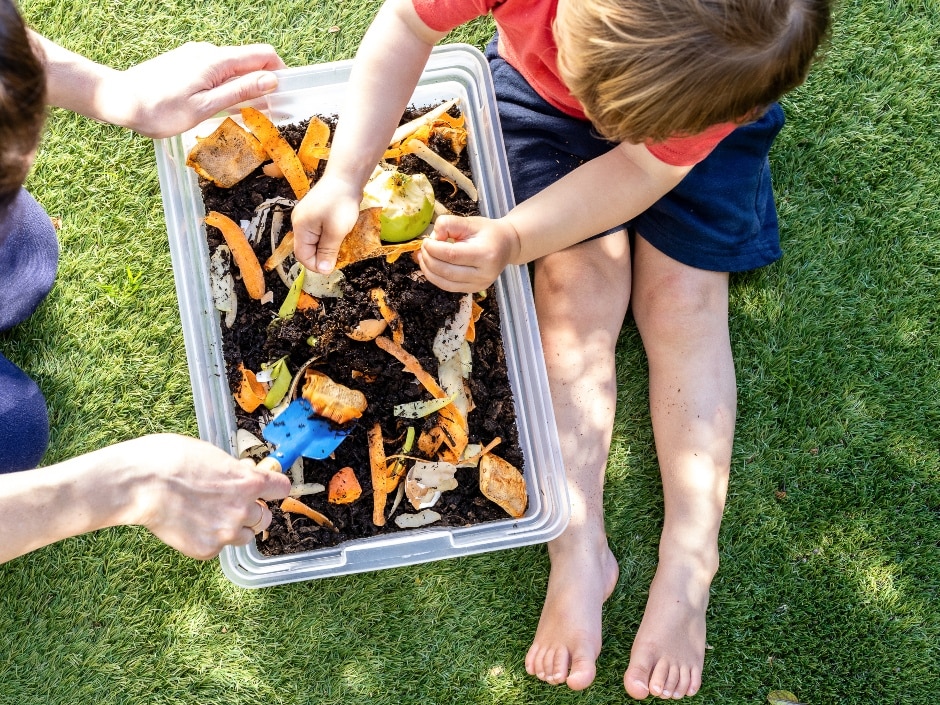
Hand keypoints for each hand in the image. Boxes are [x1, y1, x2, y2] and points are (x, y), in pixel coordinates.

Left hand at [100, 42, 285, 137]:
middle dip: (263, 83)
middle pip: (249, 61)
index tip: (283, 97)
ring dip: (244, 87)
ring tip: (240, 114)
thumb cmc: (160, 110)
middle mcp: (208, 52)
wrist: (118, 100)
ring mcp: (196, 56)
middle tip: (264, 114)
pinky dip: (226, 87)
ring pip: (233, 68)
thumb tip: (271, 80)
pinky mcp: (186, 63)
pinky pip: (216, 72)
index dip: (279, 73)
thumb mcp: (205, 106)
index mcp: (216, 61)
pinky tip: (218, 107)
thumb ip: (239, 92)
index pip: (263, 55)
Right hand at [129, 434, 290, 559]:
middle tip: (232, 504)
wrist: (141, 483)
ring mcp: (226, 533)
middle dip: (252, 511)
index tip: (267, 490)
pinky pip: (218, 547)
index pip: (281, 490)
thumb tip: (246, 473)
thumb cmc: (172, 459)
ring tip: (209, 517)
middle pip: (265, 518)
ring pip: (245, 537)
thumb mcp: (214, 455)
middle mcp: (243, 509)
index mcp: (249, 482)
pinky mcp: (207, 550)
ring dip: (235, 529)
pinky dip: (209, 539)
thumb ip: (235, 470)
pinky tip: (190, 526)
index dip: (273, 489)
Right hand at [291, 173, 363, 272]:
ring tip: (340, 245)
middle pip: (306, 248)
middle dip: (321, 256)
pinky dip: (327, 237)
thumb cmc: (340, 203)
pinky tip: (338, 234)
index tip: (332, 267)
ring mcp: (305, 216)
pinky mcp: (314, 212)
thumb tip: (323, 271)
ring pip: (313, 240)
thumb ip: (328, 251)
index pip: (302, 256)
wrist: (345, 177)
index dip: (316, 265)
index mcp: (300, 228)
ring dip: (325, 247)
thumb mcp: (336, 231)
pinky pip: (318, 231)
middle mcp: (299, 222)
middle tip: (339, 257)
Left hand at [418, 215, 521, 292]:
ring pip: (444, 283)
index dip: (434, 248)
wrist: (507, 245)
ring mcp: (479, 285)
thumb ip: (449, 224)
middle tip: (423, 247)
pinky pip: (448, 287)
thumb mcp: (470, 222)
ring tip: (423, 256)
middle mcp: (484, 274)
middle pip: (446, 271)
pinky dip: (435, 277)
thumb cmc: (488, 232)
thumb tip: (433, 237)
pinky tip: (430, 266)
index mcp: (485, 254)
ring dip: (428, 270)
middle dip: (429, 259)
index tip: (427, 240)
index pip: (452, 255)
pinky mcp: (474, 290)